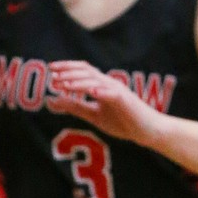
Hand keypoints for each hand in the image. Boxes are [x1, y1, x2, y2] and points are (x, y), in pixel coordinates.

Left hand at [48, 61, 165, 147]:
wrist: (146, 130)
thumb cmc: (122, 121)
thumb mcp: (93, 114)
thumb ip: (75, 106)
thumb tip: (52, 99)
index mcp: (102, 85)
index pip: (83, 70)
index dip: (67, 67)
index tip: (51, 69)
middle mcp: (109, 84)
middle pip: (87, 72)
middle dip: (69, 72)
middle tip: (52, 75)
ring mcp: (118, 91)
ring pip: (97, 81)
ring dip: (79, 82)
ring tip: (64, 84)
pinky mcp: (126, 101)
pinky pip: (113, 94)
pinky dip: (101, 91)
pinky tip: (91, 92)